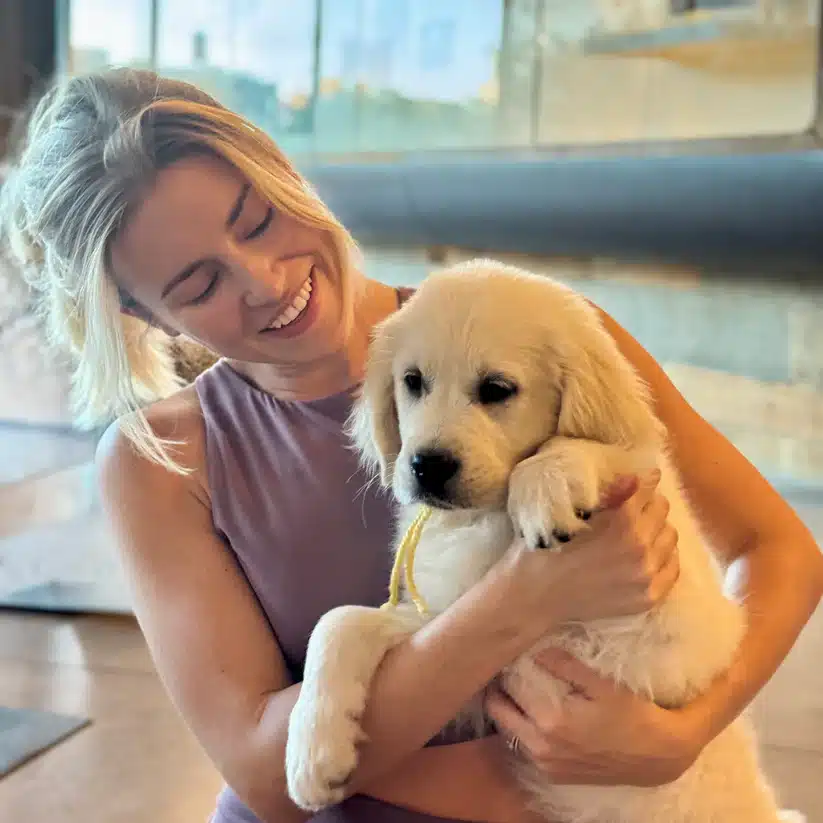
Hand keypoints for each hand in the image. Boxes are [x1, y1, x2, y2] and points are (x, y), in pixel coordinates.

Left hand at [486, 648, 705, 786]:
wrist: (659, 756)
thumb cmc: (632, 713)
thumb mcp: (603, 683)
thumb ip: (566, 665)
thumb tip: (536, 650)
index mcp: (550, 721)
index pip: (507, 688)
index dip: (504, 668)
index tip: (507, 654)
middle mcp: (541, 747)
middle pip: (498, 712)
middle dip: (499, 690)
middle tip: (507, 669)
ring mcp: (545, 765)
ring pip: (508, 730)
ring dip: (510, 709)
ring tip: (519, 687)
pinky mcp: (554, 775)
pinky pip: (524, 747)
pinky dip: (523, 728)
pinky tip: (535, 712)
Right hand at [494, 469, 679, 630]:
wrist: (535, 596)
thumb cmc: (546, 548)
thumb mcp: (572, 513)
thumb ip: (611, 496)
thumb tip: (638, 477)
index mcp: (623, 524)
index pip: (647, 491)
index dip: (639, 484)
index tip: (636, 482)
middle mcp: (642, 550)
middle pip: (662, 512)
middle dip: (647, 505)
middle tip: (630, 508)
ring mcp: (647, 576)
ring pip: (670, 538)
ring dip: (656, 530)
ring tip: (635, 533)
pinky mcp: (648, 597)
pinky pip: (672, 568)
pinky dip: (663, 557)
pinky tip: (644, 555)